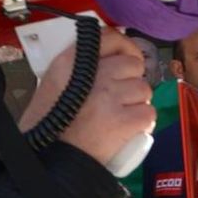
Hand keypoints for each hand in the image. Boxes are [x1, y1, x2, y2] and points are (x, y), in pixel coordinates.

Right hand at [21, 28, 154, 165]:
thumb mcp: (53, 83)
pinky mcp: (124, 120)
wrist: (51, 159)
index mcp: (72, 62)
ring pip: (144, 89)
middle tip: (118, 98)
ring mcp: (111, 97)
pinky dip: (142, 123)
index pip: (110, 37)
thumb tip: (107, 57)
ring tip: (119, 116)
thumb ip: (77, 66)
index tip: (128, 57)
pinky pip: (148, 113)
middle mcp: (94, 75)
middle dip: (130, 81)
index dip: (125, 47)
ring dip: (136, 103)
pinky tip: (128, 129)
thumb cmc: (49, 125)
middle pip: (133, 65)